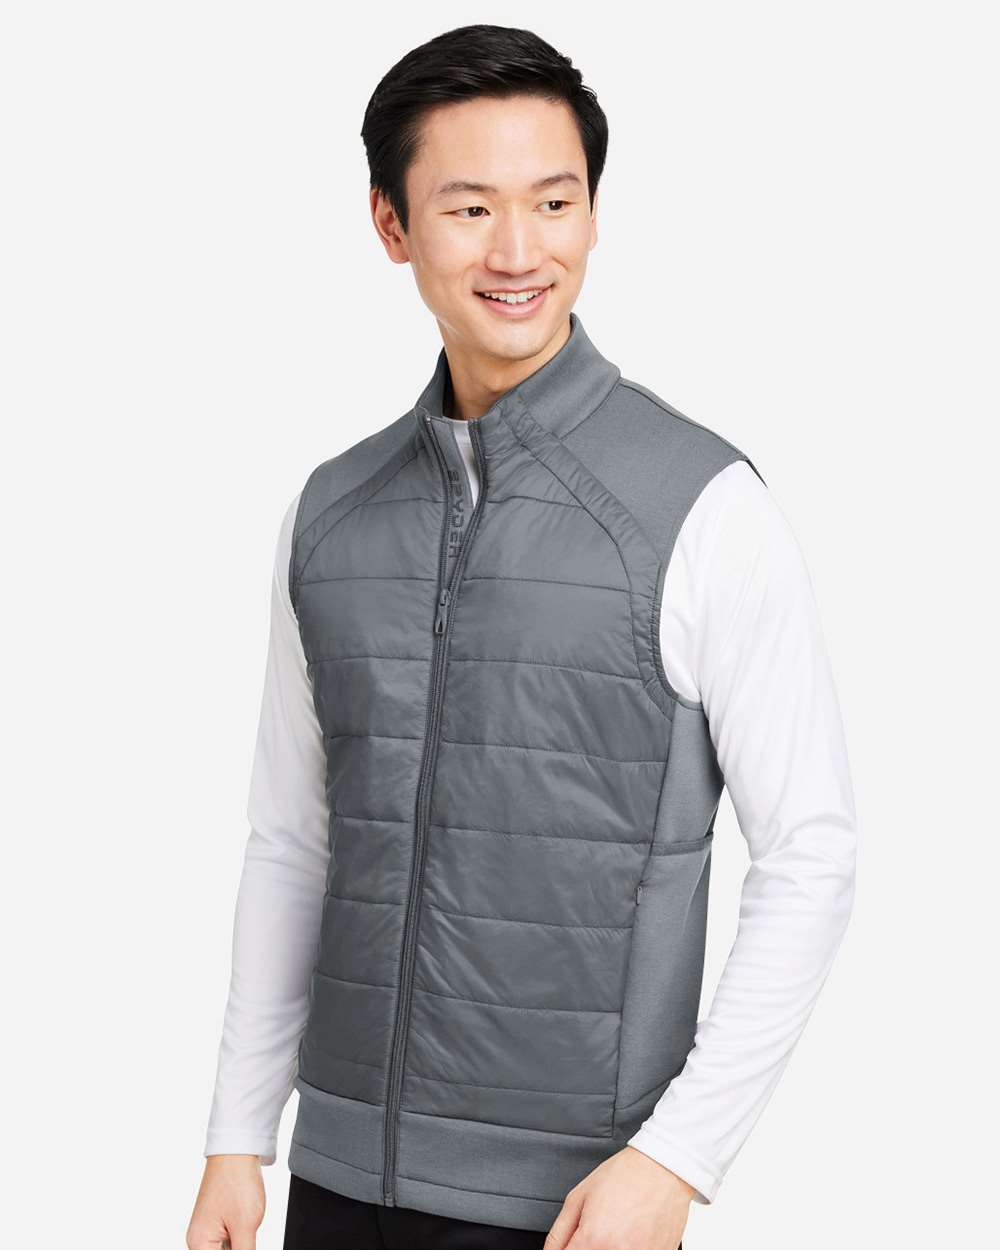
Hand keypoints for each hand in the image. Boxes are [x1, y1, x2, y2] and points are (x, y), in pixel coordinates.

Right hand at [186, 1155, 265, 1249]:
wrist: (238, 1150)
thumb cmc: (237, 1182)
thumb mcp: (246, 1227)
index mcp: (199, 1244)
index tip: (246, 1244)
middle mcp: (199, 1239)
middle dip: (240, 1247)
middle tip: (248, 1233)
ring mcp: (209, 1229)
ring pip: (227, 1249)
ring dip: (241, 1244)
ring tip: (248, 1223)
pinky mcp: (219, 1220)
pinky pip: (229, 1240)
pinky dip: (241, 1239)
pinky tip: (249, 1227)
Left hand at [544, 1146, 695, 1249]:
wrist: (661, 1168)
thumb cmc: (624, 1176)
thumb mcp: (579, 1196)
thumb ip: (559, 1233)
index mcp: (594, 1238)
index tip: (572, 1245)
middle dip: (588, 1249)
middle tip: (595, 1234)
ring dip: (607, 1248)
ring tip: (615, 1231)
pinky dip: (629, 1248)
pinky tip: (631, 1235)